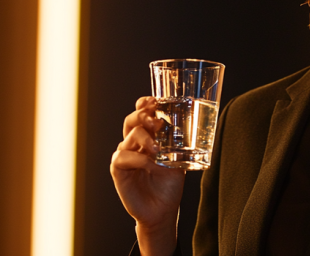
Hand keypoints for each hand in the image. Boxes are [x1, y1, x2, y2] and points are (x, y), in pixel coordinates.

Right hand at [110, 97, 183, 254]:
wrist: (162, 209)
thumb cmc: (169, 183)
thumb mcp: (178, 158)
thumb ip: (178, 142)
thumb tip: (191, 123)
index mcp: (147, 137)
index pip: (141, 113)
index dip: (145, 104)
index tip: (155, 100)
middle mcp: (134, 143)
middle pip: (131, 120)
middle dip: (143, 116)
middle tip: (157, 123)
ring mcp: (125, 155)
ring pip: (129, 136)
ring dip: (144, 138)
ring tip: (157, 148)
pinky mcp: (118, 170)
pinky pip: (123, 157)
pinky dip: (137, 158)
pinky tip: (150, 164)